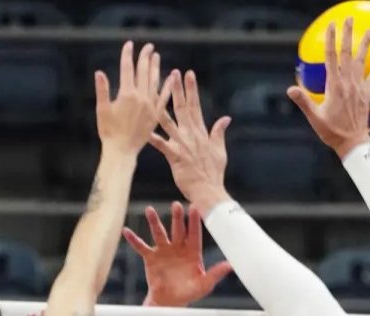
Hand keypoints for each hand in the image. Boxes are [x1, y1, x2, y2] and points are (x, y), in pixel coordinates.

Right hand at [95, 42, 174, 155]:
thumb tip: (99, 73)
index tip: (129, 44)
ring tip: (157, 56)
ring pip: (154, 82)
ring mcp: (150, 106)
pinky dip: (167, 87)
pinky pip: (164, 98)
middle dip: (145, 57)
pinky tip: (170, 78)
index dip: (127, 55)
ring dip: (155, 68)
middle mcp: (141, 98)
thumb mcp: (102, 110)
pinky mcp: (156, 115)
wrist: (122, 151)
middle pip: (143, 72)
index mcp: (126, 94)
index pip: (127, 69)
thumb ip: (102, 90)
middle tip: (148, 46)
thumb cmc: (108, 132)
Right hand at [125, 201, 231, 306]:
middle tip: (176, 204)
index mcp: (192, 252)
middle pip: (178, 229)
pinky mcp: (151, 258)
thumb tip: (231, 265)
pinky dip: (134, 240)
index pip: (194, 234)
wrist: (170, 302)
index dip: (194, 222)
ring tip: (150, 210)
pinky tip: (126, 231)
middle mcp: (178, 248)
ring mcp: (164, 251)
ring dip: (154, 222)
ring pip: (159, 233)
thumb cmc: (189, 293)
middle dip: (177, 217)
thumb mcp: (204, 284)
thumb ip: (215, 273)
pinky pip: (141, 247)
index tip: (195, 208)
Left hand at [149, 70, 232, 213]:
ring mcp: (182, 144)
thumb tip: (226, 118)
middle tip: (173, 72)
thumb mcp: (220, 150)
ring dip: (162, 106)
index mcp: (201, 132)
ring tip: (154, 93)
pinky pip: (161, 145)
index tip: (188, 74)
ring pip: (169, 121)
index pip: (195, 106)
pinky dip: (152, 137)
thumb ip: (219, 132)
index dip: (191, 89)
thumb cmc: (213, 173)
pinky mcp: (175, 156)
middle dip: (178, 89)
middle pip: (182, 108)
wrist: (209, 190)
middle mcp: (191, 135)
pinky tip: (143, 129)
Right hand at [286, 18, 369, 157]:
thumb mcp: (314, 117)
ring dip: (365, 44)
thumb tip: (290, 89)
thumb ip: (304, 101)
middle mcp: (348, 83)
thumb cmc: (332, 132)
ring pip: (361, 61)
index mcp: (334, 86)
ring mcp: (359, 88)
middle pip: (347, 54)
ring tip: (369, 30)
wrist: (353, 143)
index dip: (331, 41)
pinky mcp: (366, 94)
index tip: (331, 26)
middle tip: (349, 19)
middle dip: (347, 35)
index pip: (331, 58)